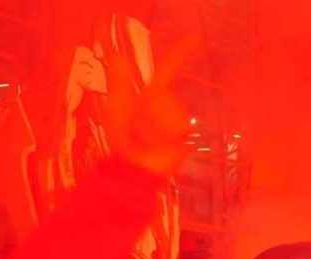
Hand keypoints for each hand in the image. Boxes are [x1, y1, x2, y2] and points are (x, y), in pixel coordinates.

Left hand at [103, 37, 198, 175]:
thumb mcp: (116, 108)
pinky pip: (173, 128)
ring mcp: (178, 121)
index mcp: (153, 95)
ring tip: (147, 140)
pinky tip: (157, 146)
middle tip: (138, 129)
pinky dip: (159, 137)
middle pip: (163, 96)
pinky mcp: (183, 136)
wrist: (133, 167)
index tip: (194, 38)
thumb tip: (120, 57)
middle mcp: (169, 105)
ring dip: (150, 128)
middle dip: (145, 113)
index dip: (180, 53)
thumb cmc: (123, 139)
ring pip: (167, 113)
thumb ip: (119, 83)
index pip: (169, 69)